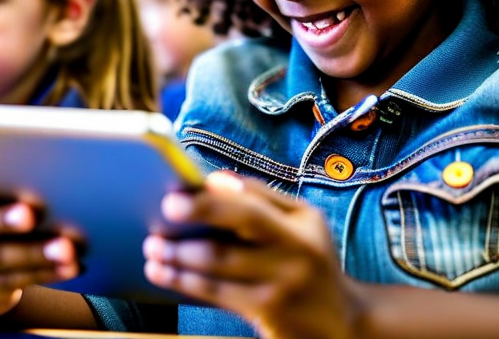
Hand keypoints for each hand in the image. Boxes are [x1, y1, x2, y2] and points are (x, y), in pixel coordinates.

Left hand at [143, 171, 361, 338]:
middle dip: (183, 240)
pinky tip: (165, 273)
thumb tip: (214, 178)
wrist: (345, 321)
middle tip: (154, 229)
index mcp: (302, 225)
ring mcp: (281, 290)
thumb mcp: (303, 222)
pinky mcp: (268, 314)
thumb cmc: (312, 258)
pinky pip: (218, 295)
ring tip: (152, 250)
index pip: (250, 209)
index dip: (208, 204)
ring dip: (177, 260)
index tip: (173, 199)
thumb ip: (262, 196)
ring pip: (217, 273)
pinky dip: (186, 282)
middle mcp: (295, 257)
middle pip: (228, 245)